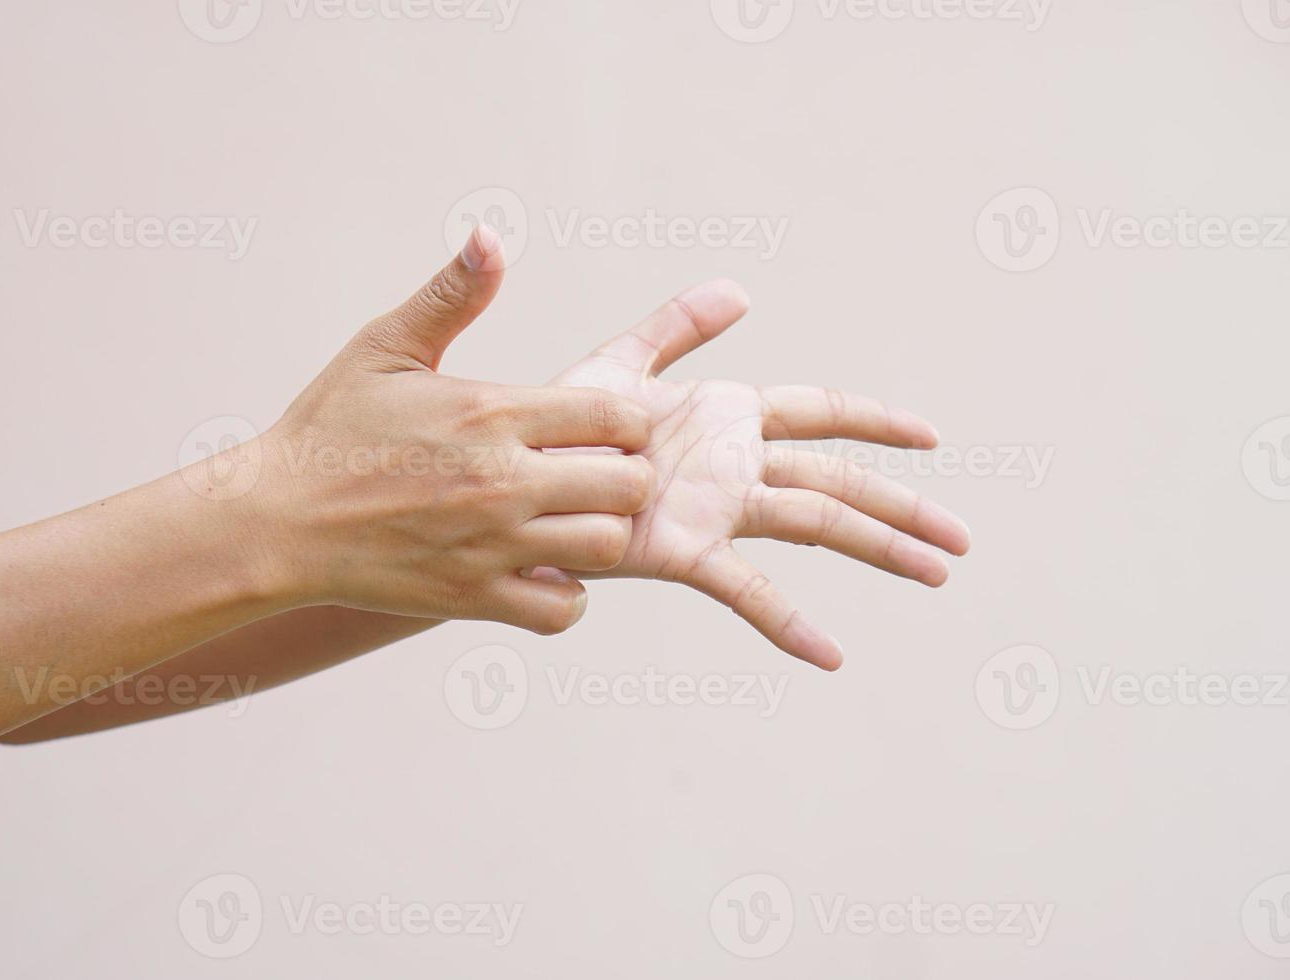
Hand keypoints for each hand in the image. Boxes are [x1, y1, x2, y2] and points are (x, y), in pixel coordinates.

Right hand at [228, 227, 656, 633]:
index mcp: (490, 412)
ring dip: (599, 535)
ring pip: (605, 547)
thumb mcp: (384, 348)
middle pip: (629, 486)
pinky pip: (561, 612)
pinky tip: (540, 569)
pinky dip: (563, 596)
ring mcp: (489, 544)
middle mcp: (501, 480)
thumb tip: (490, 236)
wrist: (275, 519)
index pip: (617, 417)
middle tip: (596, 479)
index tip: (601, 431)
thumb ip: (450, 297)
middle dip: (626, 479)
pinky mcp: (471, 597)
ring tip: (570, 523)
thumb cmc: (328, 428)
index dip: (626, 424)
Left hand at [550, 280, 970, 669]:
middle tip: (962, 539)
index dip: (877, 420)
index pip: (822, 412)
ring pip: (816, 522)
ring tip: (936, 575)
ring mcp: (716, 509)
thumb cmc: (554, 423)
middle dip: (902, 505)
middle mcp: (735, 465)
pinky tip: (830, 654)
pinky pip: (747, 588)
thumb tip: (742, 290)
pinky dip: (789, 621)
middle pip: (839, 479)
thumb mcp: (619, 363)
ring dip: (878, 546)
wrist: (505, 475)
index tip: (933, 435)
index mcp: (726, 417)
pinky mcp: (684, 549)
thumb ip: (676, 326)